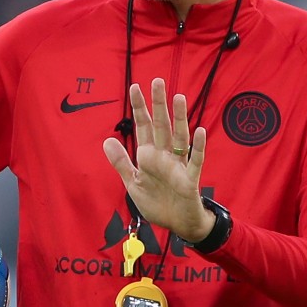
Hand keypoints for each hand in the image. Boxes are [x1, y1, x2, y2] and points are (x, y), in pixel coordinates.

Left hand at [103, 77, 215, 241]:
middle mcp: (163, 156)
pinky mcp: (189, 180)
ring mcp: (177, 166)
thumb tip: (107, 140)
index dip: (139, 108)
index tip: (134, 86)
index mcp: (148, 156)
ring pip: (179, 137)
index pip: (143, 127)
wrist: (176, 225)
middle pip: (161, 126)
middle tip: (156, 81)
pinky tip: (199, 131)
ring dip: (179, 118)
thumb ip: (121, 162)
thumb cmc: (156, 202)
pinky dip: (197, 147)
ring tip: (178, 97)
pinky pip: (194, 161)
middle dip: (158, 105)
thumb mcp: (132, 183)